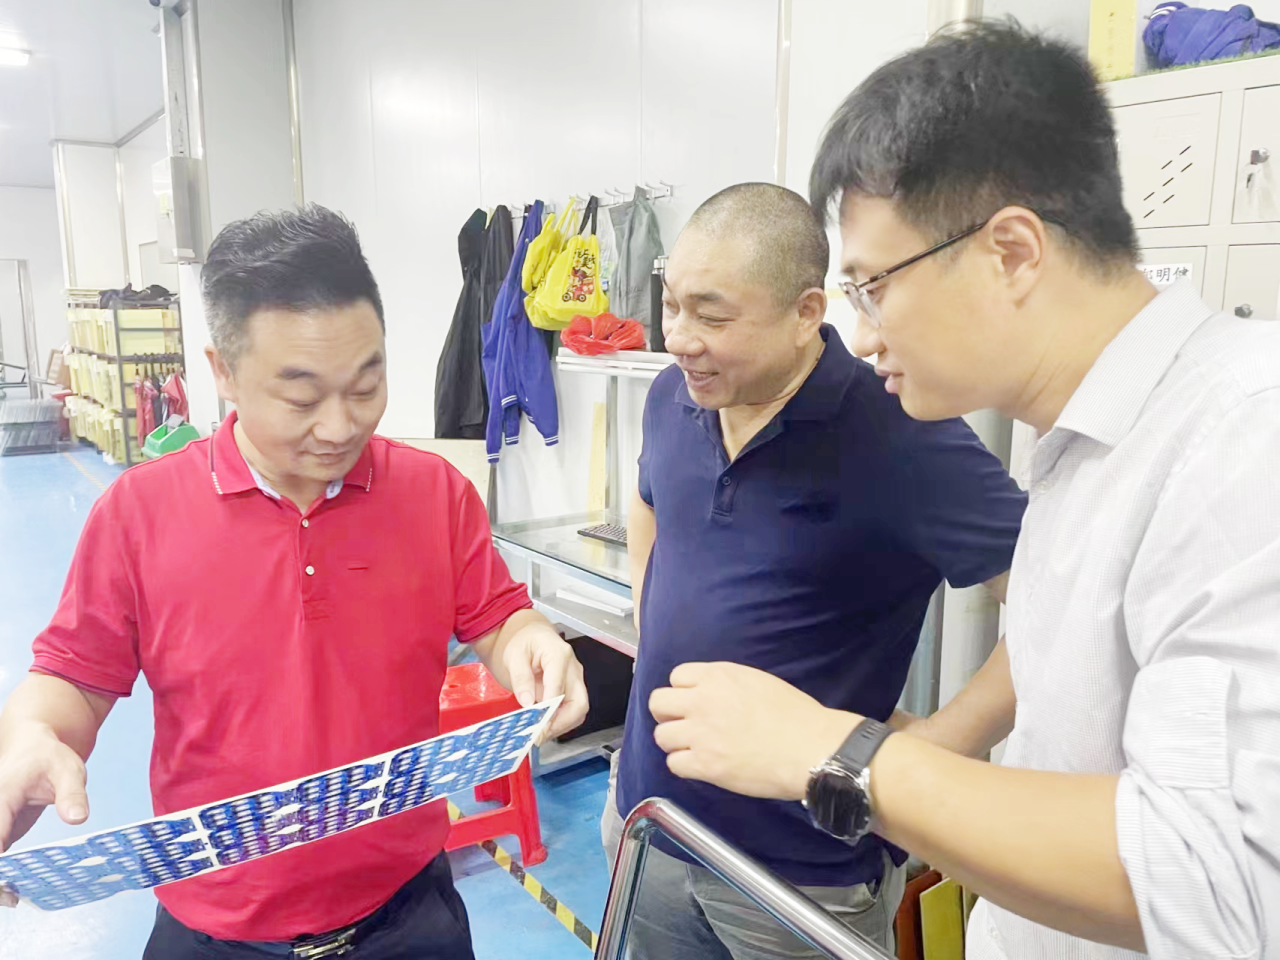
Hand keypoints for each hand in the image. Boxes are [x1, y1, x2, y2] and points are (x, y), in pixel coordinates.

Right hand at [0, 721, 91, 906]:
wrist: (34, 746)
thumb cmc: (49, 756)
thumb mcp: (68, 770)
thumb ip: (72, 794)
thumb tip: (77, 819)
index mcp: (0, 798)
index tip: (8, 886)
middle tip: (13, 898)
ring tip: (15, 898)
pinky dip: (4, 872)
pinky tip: (18, 888)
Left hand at [503, 624, 588, 741]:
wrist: (528, 636)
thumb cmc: (522, 642)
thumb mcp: (514, 655)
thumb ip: (521, 677)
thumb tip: (527, 702)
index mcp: (559, 655)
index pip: (559, 687)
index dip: (549, 709)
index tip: (536, 724)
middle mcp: (573, 668)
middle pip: (578, 702)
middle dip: (561, 723)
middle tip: (540, 735)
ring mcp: (575, 680)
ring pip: (578, 710)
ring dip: (560, 726)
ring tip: (539, 734)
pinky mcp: (572, 689)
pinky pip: (572, 710)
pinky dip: (559, 722)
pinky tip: (543, 727)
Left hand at [649, 662, 860, 801]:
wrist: (810, 747)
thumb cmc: (796, 715)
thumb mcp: (758, 681)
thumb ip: (727, 684)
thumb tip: (712, 694)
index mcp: (718, 676)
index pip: (676, 676)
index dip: (683, 691)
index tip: (691, 702)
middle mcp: (703, 701)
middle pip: (658, 702)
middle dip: (666, 714)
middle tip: (681, 724)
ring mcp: (701, 733)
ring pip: (661, 736)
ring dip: (675, 742)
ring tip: (693, 748)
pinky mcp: (705, 765)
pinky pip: (673, 764)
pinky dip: (684, 766)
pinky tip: (701, 766)